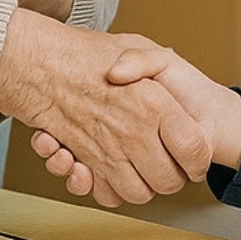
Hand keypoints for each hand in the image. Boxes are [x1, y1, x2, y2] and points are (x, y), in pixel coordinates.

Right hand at [31, 42, 240, 204]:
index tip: (196, 156)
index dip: (199, 158)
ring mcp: (108, 152)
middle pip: (169, 181)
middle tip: (171, 163)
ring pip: (139, 193)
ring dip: (144, 187)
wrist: (41, 66)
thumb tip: (156, 88)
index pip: (194, 149)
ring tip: (144, 169)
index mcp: (154, 104)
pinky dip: (108, 189)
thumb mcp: (134, 45)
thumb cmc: (90, 55)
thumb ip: (149, 62)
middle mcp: (132, 133)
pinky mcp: (85, 164)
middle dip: (175, 177)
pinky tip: (111, 170)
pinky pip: (106, 194)